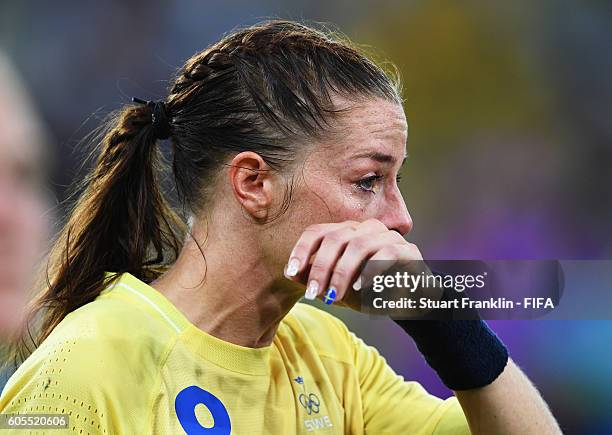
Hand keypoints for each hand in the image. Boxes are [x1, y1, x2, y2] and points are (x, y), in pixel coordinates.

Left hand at [283, 218, 427, 310]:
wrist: (408, 304)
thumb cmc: (368, 292)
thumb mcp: (337, 287)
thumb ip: (315, 279)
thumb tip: (290, 273)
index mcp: (347, 232)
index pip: (319, 231)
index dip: (302, 250)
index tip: (290, 272)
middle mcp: (366, 229)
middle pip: (336, 238)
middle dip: (321, 267)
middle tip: (313, 293)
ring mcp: (389, 237)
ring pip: (359, 245)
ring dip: (342, 273)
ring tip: (334, 296)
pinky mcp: (409, 251)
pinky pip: (388, 254)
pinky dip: (371, 271)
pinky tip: (361, 288)